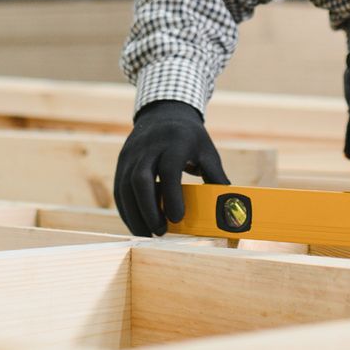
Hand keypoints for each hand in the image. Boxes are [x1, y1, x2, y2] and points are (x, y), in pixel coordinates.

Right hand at [113, 100, 229, 235]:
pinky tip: (137, 225)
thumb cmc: (190, 138)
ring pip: (125, 186)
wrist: (164, 113)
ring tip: (146, 235)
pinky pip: (119, 189)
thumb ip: (216, 177)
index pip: (169, 170)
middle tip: (160, 232)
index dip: (171, 195)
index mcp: (175, 142)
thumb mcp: (207, 151)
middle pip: (140, 179)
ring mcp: (132, 153)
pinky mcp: (122, 161)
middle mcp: (149, 147)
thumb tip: (229, 207)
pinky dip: (126, 209)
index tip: (177, 219)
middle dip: (148, 209)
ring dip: (134, 214)